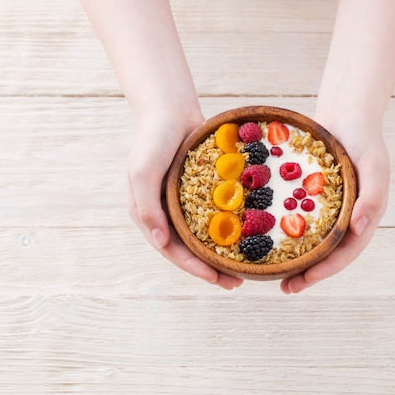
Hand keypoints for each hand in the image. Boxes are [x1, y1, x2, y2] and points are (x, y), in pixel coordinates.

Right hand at [125, 112, 243, 289]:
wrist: (171, 110)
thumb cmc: (152, 140)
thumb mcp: (143, 172)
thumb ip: (147, 206)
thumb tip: (160, 241)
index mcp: (150, 215)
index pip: (172, 250)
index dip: (193, 268)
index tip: (216, 278)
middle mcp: (167, 214)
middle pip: (191, 249)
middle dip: (212, 269)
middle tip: (236, 283)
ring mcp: (185, 204)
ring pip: (206, 236)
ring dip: (223, 254)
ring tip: (246, 269)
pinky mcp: (203, 192)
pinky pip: (218, 215)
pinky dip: (231, 228)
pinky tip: (252, 236)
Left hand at [280, 114, 389, 293]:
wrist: (346, 115)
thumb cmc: (365, 139)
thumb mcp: (375, 165)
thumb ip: (372, 196)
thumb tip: (360, 229)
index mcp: (362, 218)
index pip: (345, 252)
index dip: (326, 270)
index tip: (306, 281)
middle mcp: (344, 219)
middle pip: (326, 254)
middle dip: (307, 274)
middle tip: (285, 289)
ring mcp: (326, 210)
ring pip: (309, 241)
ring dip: (293, 259)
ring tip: (271, 275)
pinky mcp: (309, 199)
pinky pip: (295, 218)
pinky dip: (282, 231)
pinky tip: (262, 239)